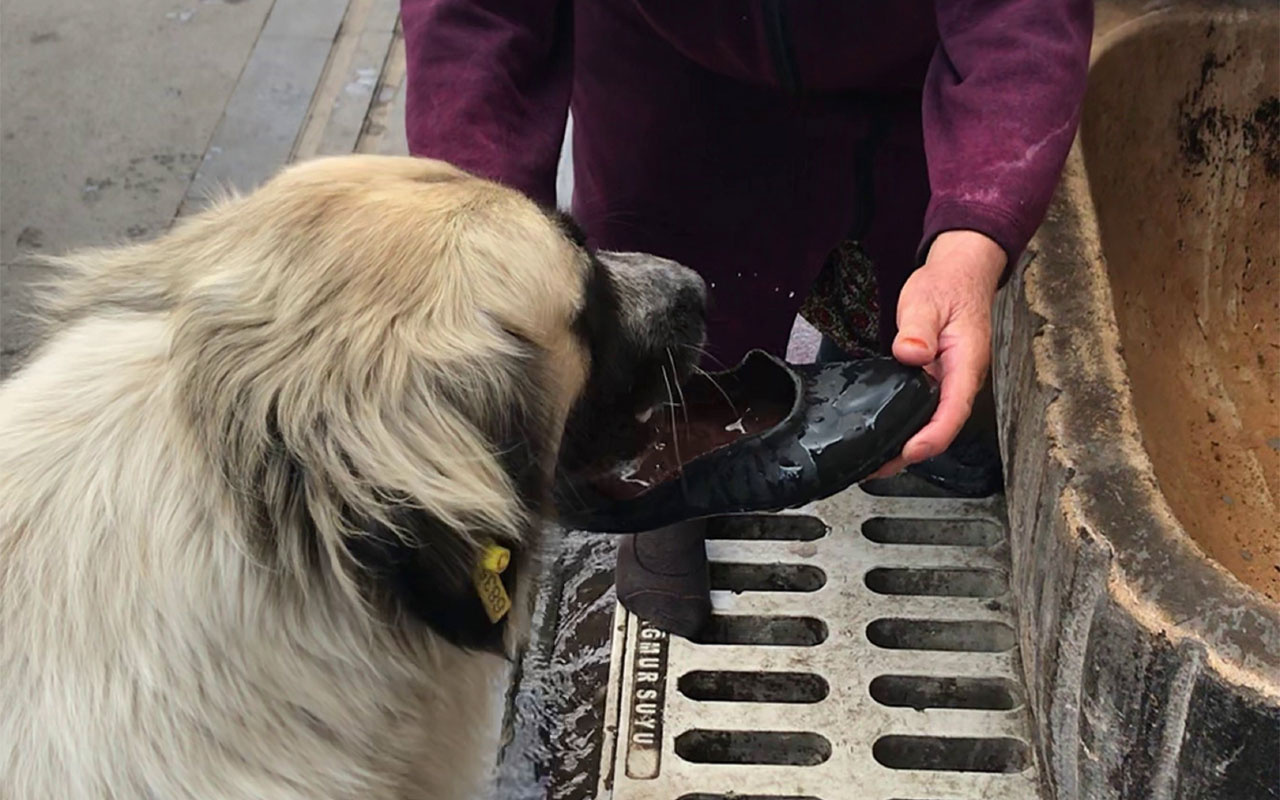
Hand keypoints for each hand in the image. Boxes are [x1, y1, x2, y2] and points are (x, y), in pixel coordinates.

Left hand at [870, 230, 1005, 478]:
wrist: (961, 275)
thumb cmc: (947, 286)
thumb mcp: (926, 301)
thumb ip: (919, 329)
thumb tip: (911, 353)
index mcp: (965, 363)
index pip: (953, 410)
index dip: (932, 436)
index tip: (909, 451)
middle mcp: (962, 379)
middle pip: (943, 427)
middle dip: (913, 453)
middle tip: (878, 468)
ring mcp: (951, 383)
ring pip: (934, 423)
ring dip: (908, 446)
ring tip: (876, 463)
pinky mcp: (939, 382)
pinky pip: (926, 412)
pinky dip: (907, 428)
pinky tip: (885, 436)